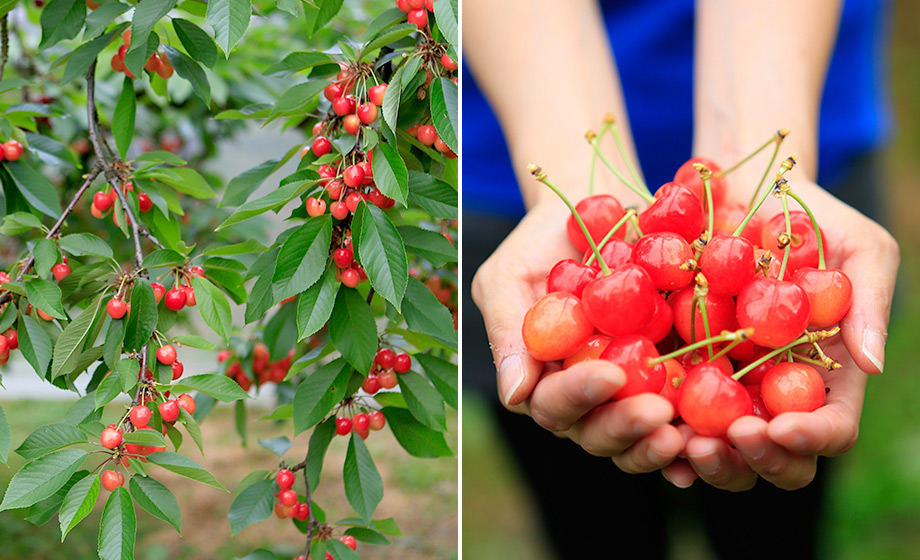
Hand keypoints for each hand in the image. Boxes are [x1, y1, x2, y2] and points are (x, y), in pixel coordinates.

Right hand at [472, 200, 684, 471]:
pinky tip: (717, 433)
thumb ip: (507, 330)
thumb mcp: (509, 276)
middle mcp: (584, 397)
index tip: (610, 374)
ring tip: (688, 434)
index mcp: (540, 379)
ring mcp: (628, 394)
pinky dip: (700, 430)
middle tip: (658, 413)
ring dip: (661, 443)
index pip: (553, 404)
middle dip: (626, 427)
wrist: (595, 212)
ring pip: (639, 439)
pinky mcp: (672, 380)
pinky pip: (685, 416)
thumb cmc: (540, 243)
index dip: (579, 395)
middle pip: (597, 434)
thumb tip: (514, 394)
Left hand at [663, 179, 899, 490]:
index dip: (810, 438)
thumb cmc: (810, 219)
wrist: (740, 193)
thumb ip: (868, 303)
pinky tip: (640, 421)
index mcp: (822, 378)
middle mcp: (771, 394)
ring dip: (701, 456)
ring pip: (716, 449)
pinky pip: (663, 412)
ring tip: (679, 439)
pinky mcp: (673, 369)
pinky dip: (653, 427)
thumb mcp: (858, 247)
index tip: (779, 426)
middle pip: (772, 458)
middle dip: (753, 460)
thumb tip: (872, 365)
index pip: (829, 429)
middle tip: (727, 437)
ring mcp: (721, 387)